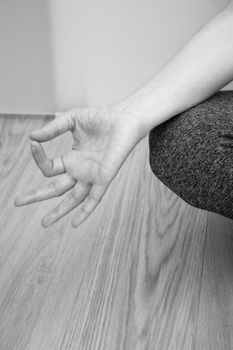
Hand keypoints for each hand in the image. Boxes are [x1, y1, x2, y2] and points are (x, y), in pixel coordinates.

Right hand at [14, 105, 146, 227]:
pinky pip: (94, 199)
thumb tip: (32, 138)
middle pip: (54, 189)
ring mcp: (91, 177)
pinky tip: (74, 224)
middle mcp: (79, 171)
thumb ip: (53, 129)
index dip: (38, 158)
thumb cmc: (100, 118)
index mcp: (71, 159)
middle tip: (17, 202)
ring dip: (58, 211)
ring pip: (72, 199)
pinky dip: (85, 211)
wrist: (124, 119)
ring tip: (44, 224)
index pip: (49, 168)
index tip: (33, 143)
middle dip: (36, 196)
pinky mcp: (104, 178)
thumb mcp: (71, 120)